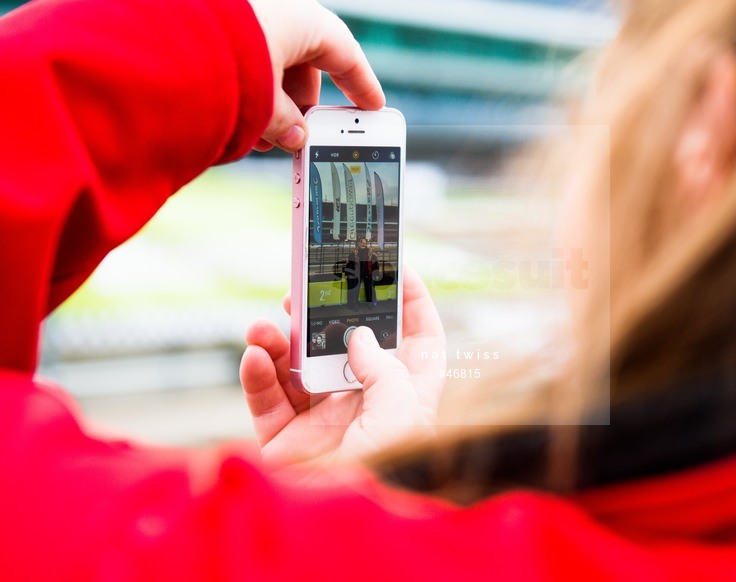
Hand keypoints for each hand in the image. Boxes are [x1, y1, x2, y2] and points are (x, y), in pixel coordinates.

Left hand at [223, 0, 384, 151]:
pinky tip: (232, 110)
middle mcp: (280, 0)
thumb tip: (294, 137)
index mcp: (306, 17)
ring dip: (270, 98)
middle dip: (300, 104)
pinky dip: (246, 78)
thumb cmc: (225, 63)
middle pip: (305, 62)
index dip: (362, 87)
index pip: (347, 57)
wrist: (157, 30)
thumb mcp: (265, 104)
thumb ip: (286, 124)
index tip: (373, 107)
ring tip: (256, 135)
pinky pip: (243, 46)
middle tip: (298, 136)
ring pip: (271, 56)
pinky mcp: (215, 5)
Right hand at [239, 266, 445, 467]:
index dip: (412, 303)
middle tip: (304, 287)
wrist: (352, 532)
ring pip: (298, 366)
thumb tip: (358, 336)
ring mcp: (323, 421)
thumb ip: (383, 367)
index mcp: (405, 395)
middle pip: (345, 345)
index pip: (417, 341)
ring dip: (279, 340)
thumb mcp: (404, 412)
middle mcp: (364, 403)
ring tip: (265, 324)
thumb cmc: (393, 473)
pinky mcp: (285, 441)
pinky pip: (266, 400)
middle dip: (325, 313)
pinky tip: (254, 355)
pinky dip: (256, 375)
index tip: (399, 268)